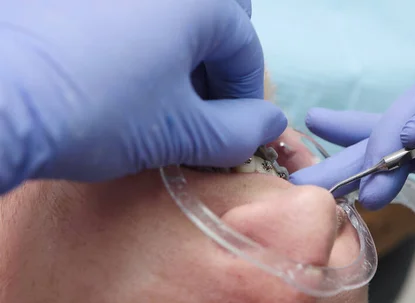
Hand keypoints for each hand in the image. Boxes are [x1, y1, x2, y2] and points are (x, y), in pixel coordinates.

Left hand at [0, 0, 285, 192]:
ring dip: (181, 47)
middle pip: (215, 14)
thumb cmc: (99, 112)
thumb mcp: (179, 133)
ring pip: (171, 11)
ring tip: (159, 91)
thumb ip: (237, 132)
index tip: (232, 132)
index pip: (246, 48)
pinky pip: (127, 11)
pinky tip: (118, 68)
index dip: (246, 97)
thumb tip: (270, 126)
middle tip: (199, 101)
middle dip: (218, 58)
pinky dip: (139, 34)